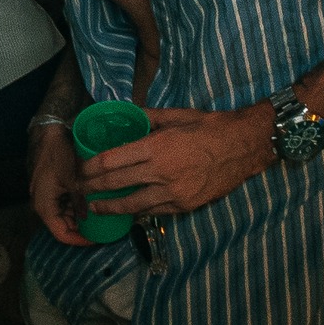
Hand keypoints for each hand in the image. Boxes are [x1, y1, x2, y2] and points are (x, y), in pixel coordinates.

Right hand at [28, 123, 93, 246]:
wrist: (48, 133)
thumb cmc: (58, 155)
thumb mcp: (72, 179)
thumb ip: (78, 201)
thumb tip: (88, 218)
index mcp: (45, 206)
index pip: (62, 234)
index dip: (79, 240)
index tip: (98, 239)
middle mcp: (44, 205)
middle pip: (63, 227)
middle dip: (82, 230)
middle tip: (104, 229)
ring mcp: (48, 197)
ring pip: (66, 216)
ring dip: (81, 218)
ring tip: (101, 217)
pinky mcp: (53, 189)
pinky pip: (65, 205)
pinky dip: (78, 206)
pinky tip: (92, 203)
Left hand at [80, 105, 272, 217]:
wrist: (245, 147)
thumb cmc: (211, 127)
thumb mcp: (177, 115)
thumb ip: (148, 116)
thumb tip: (128, 113)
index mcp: (156, 147)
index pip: (112, 160)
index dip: (91, 167)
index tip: (80, 169)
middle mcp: (161, 172)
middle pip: (116, 184)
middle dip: (93, 188)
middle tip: (79, 189)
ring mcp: (174, 193)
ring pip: (133, 204)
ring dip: (110, 206)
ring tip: (95, 207)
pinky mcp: (185, 206)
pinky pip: (154, 211)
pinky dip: (138, 210)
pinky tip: (127, 209)